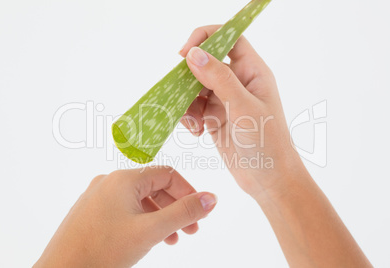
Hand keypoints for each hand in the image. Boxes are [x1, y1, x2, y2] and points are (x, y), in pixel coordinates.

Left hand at [35, 167, 216, 267]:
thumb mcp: (150, 231)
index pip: (167, 175)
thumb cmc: (101, 251)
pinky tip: (148, 239)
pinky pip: (124, 210)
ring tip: (172, 240)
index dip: (188, 192)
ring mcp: (98, 197)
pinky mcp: (91, 213)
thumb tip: (211, 198)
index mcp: (123, 179)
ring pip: (139, 201)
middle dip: (175, 208)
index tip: (200, 212)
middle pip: (154, 187)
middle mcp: (109, 182)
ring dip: (160, 217)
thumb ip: (183, 213)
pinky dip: (142, 222)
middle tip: (190, 230)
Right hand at [180, 25, 302, 198]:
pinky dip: (189, 117)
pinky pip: (194, 108)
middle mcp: (238, 82)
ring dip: (187, 102)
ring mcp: (225, 101)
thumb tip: (193, 54)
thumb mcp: (244, 108)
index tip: (185, 52)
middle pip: (206, 63)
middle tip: (179, 92)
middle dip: (189, 77)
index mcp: (253, 72)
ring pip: (195, 87)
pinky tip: (196, 132)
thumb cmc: (267, 142)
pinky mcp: (215, 118)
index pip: (229, 39)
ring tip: (193, 122)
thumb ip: (219, 79)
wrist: (269, 179)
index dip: (206, 38)